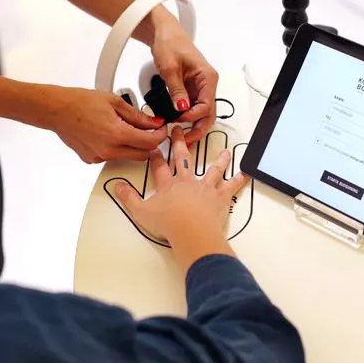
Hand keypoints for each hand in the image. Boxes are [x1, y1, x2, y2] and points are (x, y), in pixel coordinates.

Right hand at [45, 87, 167, 162]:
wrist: (57, 110)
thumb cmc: (80, 103)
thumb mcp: (115, 102)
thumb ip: (138, 116)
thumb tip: (153, 123)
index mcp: (116, 134)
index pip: (150, 143)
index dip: (160, 135)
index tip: (162, 129)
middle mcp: (108, 150)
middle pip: (142, 154)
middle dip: (150, 143)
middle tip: (150, 130)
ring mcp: (99, 157)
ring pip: (128, 157)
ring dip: (134, 146)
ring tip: (126, 128)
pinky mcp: (92, 159)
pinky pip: (112, 157)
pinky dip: (118, 148)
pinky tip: (110, 134)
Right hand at [115, 126, 249, 271]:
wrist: (190, 230)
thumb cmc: (169, 223)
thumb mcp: (141, 212)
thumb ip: (129, 199)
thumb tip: (118, 188)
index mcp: (168, 186)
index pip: (159, 167)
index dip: (156, 157)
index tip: (155, 147)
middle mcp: (187, 182)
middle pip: (183, 159)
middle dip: (180, 144)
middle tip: (179, 132)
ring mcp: (205, 188)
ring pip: (213, 169)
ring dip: (218, 160)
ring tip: (224, 151)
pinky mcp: (219, 197)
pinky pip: (231, 186)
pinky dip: (239, 180)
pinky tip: (245, 173)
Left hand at [150, 12, 218, 145]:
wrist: (163, 33)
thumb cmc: (170, 43)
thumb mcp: (170, 67)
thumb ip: (177, 89)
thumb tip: (182, 107)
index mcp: (208, 77)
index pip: (207, 105)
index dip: (193, 116)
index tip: (178, 119)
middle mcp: (207, 84)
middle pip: (208, 114)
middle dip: (198, 128)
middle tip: (186, 140)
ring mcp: (199, 88)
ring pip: (201, 113)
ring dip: (193, 125)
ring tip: (181, 136)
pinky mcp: (190, 90)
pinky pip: (192, 107)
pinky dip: (186, 117)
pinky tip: (176, 125)